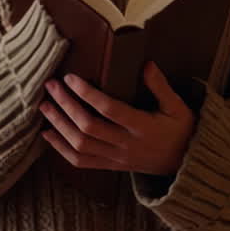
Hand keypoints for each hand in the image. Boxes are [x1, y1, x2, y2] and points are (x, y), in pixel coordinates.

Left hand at [40, 61, 195, 176]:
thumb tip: (147, 64)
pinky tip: (47, 134)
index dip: (87, 94)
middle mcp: (126, 145)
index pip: (109, 110)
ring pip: (80, 145)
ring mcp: (116, 158)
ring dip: (59, 125)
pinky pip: (81, 162)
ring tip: (45, 105)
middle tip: (51, 86)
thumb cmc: (181, 130)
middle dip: (65, 106)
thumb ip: (161, 86)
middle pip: (88, 127)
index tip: (71, 78)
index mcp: (143, 127)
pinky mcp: (110, 166)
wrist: (184, 164)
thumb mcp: (178, 107)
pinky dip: (61, 149)